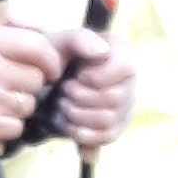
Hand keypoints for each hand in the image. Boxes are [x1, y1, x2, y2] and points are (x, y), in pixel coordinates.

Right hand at [0, 13, 57, 152]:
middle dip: (28, 84)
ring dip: (17, 106)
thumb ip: (2, 19)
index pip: (37, 46)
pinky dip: (8, 126)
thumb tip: (37, 24)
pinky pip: (16, 126)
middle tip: (8, 84)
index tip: (51, 68)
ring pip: (27, 104)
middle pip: (35, 78)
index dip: (51, 59)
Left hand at [51, 30, 134, 152]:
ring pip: (106, 119)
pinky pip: (102, 138)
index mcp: (124, 55)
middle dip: (80, 95)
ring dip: (76, 113)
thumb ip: (81, 39)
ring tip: (64, 102)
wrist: (47, 84)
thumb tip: (102, 52)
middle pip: (113, 98)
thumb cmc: (58, 59)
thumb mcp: (62, 42)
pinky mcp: (114, 130)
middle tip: (65, 88)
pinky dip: (78, 131)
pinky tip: (67, 119)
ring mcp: (124, 109)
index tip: (78, 74)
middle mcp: (129, 83)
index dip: (94, 76)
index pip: (125, 69)